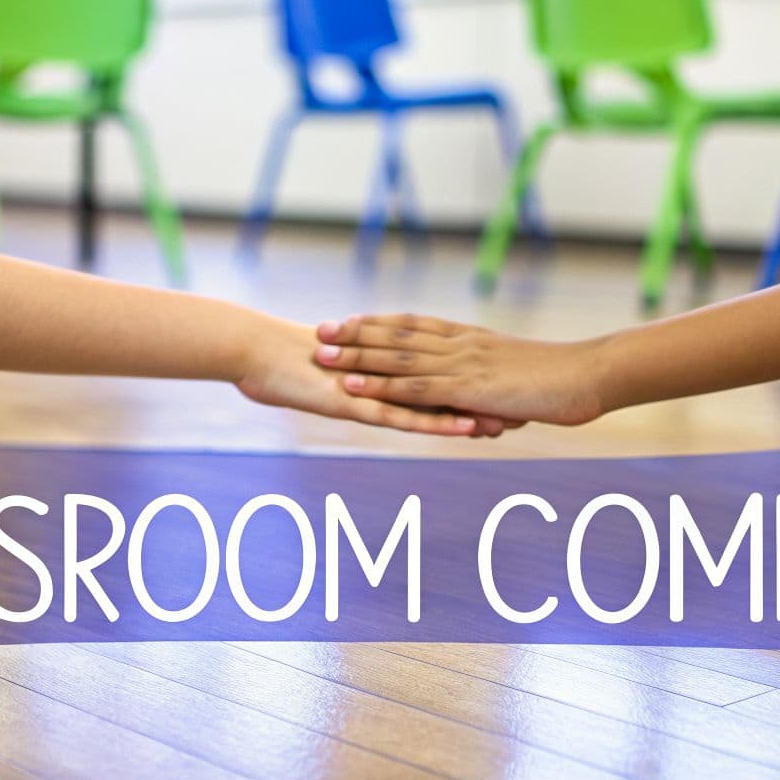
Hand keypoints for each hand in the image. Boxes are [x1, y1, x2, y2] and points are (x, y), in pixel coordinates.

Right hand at [235, 317, 516, 436]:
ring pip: (434, 400)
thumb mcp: (326, 375)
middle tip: (528, 404)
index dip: (474, 380)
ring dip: (472, 411)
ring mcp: (374, 385)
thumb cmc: (283, 364)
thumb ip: (352, 378)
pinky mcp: (358, 401)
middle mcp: (386, 371)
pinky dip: (436, 421)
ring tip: (510, 422)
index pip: (438, 372)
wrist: (251, 351)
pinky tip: (464, 427)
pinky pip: (405, 415)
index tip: (510, 388)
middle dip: (486, 396)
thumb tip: (366, 382)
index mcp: (383, 364)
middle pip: (447, 384)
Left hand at [313, 314, 606, 426]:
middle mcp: (462, 345)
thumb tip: (481, 412)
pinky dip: (382, 383)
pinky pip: (417, 385)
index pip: (417, 326)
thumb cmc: (564, 380)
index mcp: (473, 340)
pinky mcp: (469, 388)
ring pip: (399, 356)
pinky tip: (356, 385)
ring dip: (358, 355)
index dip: (382, 323)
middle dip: (357, 333)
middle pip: (398, 335)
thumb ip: (493, 393)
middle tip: (321, 329)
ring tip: (324, 353)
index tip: (351, 320)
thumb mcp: (520, 384)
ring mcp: (463, 365)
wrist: (590, 374)